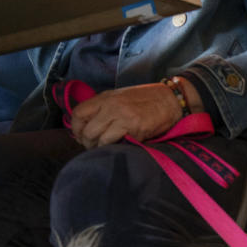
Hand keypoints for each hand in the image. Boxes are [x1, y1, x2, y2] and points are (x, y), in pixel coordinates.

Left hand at [69, 82, 201, 147]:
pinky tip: (119, 147)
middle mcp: (111, 106)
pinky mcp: (135, 129)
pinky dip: (115, 148)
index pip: (78, 113)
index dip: (76, 129)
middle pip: (88, 130)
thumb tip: (89, 125)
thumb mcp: (120, 97)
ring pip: (100, 139)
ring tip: (105, 149)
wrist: (170, 100)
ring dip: (100, 148)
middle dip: (87, 143)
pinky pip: (117, 144)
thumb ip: (104, 108)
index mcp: (105, 97)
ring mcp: (123, 117)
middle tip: (92, 147)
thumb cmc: (146, 100)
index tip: (80, 136)